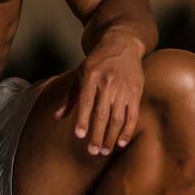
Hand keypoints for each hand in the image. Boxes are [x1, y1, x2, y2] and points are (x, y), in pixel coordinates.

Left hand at [54, 31, 145, 155]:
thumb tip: (58, 117)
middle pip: (102, 114)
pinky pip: (133, 115)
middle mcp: (108, 83)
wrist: (122, 44)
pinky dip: (127, 130)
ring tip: (105, 150)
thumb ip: (70, 97)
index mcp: (92, 77)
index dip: (83, 119)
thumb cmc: (98, 61)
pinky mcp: (136, 92)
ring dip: (111, 136)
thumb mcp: (81, 73)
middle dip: (97, 134)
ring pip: (118, 117)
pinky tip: (121, 142)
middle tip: (93, 151)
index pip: (87, 102)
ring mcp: (124, 88)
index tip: (79, 135)